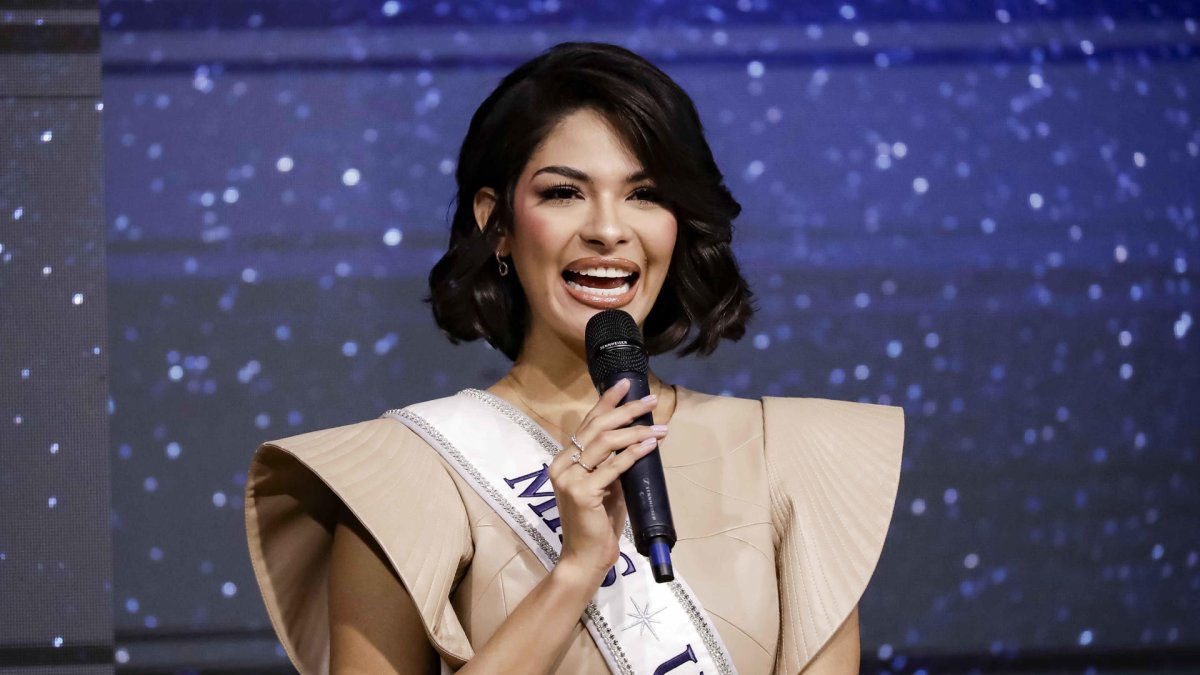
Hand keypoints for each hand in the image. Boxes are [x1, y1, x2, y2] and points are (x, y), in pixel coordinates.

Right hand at [547, 378, 667, 584]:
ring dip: (635, 431)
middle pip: (597, 427)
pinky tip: (651, 444)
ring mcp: (569, 479)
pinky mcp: (582, 493)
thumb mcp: (606, 486)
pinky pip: (613, 467)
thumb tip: (639, 437)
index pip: (587, 423)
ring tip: (659, 426)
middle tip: (649, 400)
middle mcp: (561, 465)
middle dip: (626, 410)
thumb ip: (612, 464)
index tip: (625, 384)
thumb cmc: (597, 524)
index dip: (606, 402)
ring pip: (605, 443)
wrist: (585, 559)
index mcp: (563, 460)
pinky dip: (634, 453)